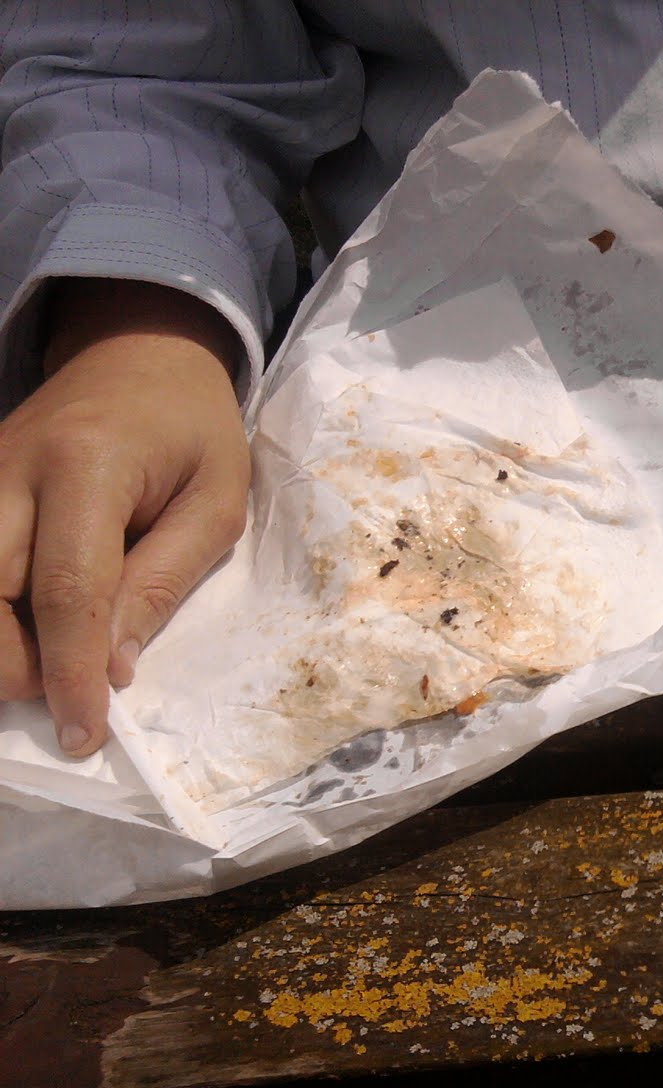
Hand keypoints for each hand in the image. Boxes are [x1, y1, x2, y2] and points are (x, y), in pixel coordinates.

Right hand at [0, 280, 249, 755]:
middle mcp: (10, 468)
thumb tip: (110, 668)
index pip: (66, 590)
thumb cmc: (194, 429)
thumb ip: (163, 581)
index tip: (82, 735)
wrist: (141, 353)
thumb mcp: (216, 501)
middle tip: (67, 696)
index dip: (68, 674)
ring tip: (49, 665)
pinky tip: (26, 631)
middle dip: (14, 666)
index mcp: (88, 466)